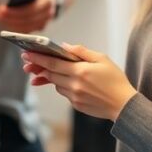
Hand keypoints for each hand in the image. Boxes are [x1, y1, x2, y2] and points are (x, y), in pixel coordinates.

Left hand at [0, 0, 53, 32]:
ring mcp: (44, 22)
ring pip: (26, 28)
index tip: (3, 9)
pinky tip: (5, 22)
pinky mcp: (38, 28)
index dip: (16, 11)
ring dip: (11, 24)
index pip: (31, 9)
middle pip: (28, 20)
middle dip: (11, 18)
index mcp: (48, 1)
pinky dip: (15, 28)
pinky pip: (26, 31)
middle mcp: (48, 14)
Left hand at [21, 44, 136, 120]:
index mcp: (80, 71)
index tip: (26, 54)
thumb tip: (64, 46)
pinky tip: (68, 82)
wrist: (124, 105)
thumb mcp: (102, 58)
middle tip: (27, 64)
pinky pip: (64, 93)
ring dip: (51, 77)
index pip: (53, 63)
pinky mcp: (76, 105)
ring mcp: (75, 96)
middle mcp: (75, 84)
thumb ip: (81, 51)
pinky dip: (63, 86)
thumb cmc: (115, 79)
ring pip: (56, 84)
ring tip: (46, 72)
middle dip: (37, 68)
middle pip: (50, 74)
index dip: (38, 58)